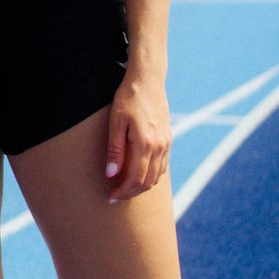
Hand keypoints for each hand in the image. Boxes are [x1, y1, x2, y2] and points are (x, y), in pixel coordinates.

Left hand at [104, 71, 170, 201]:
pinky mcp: (168, 140)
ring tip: (124, 188)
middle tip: (115, 196)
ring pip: (157, 176)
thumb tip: (111, 174)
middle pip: (147, 182)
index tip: (110, 196)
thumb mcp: (116, 122)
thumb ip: (115, 150)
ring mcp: (166, 144)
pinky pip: (162, 166)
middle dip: (131, 193)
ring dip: (141, 186)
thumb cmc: (128, 99)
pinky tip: (138, 175)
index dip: (122, 191)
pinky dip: (151, 176)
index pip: (135, 178)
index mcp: (146, 144)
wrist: (148, 81)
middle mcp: (159, 147)